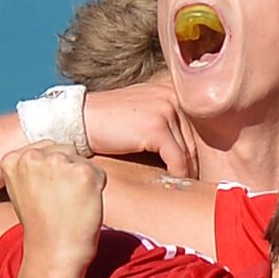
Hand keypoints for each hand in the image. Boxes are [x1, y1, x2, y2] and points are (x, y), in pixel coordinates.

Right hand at [1, 142, 106, 269]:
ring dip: (82, 181)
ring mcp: (58, 163)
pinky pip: (99, 173)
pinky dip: (97, 189)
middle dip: (68, 173)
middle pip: (65, 150)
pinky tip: (82, 207)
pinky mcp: (83, 172)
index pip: (46, 149)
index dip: (52, 174)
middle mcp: (33, 156)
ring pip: (82, 161)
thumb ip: (32, 168)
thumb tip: (54, 149)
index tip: (46, 196)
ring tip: (69, 205)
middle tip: (59, 203)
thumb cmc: (41, 227)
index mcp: (13, 159)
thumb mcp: (22, 190)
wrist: (53, 253)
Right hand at [83, 80, 198, 177]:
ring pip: (188, 151)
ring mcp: (165, 110)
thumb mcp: (143, 112)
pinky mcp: (156, 128)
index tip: (197, 169)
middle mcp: (173, 96)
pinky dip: (177, 175)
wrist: (81, 120)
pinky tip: (171, 183)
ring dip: (187, 172)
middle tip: (194, 183)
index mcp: (173, 90)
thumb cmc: (110, 122)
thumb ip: (166, 120)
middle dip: (195, 163)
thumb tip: (189, 149)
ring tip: (184, 187)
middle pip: (195, 140)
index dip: (198, 150)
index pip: (197, 126)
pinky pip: (177, 159)